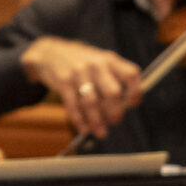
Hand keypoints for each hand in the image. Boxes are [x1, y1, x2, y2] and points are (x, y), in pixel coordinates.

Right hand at [20, 37, 143, 137]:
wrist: (50, 52)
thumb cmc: (82, 63)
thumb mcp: (100, 61)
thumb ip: (114, 79)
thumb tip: (122, 108)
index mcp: (110, 60)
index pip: (131, 74)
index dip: (136, 91)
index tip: (132, 104)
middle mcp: (96, 64)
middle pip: (113, 93)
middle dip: (115, 112)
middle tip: (115, 121)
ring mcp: (79, 72)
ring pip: (92, 103)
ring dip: (97, 122)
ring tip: (101, 133)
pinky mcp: (63, 81)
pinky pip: (73, 106)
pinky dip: (79, 120)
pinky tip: (84, 128)